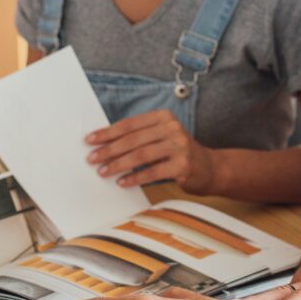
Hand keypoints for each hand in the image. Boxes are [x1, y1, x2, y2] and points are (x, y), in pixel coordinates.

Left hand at [86, 110, 215, 191]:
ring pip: (141, 154)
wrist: (211, 168)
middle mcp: (172, 128)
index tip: (89, 140)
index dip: (108, 132)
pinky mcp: (183, 165)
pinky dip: (135, 178)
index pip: (129, 124)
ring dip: (118, 164)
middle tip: (91, 158)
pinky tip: (122, 182)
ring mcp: (179, 146)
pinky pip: (153, 171)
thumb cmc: (178, 153)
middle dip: (109, 149)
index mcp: (163, 117)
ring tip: (103, 172)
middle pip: (133, 139)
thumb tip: (104, 145)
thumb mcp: (161, 137)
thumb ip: (139, 137)